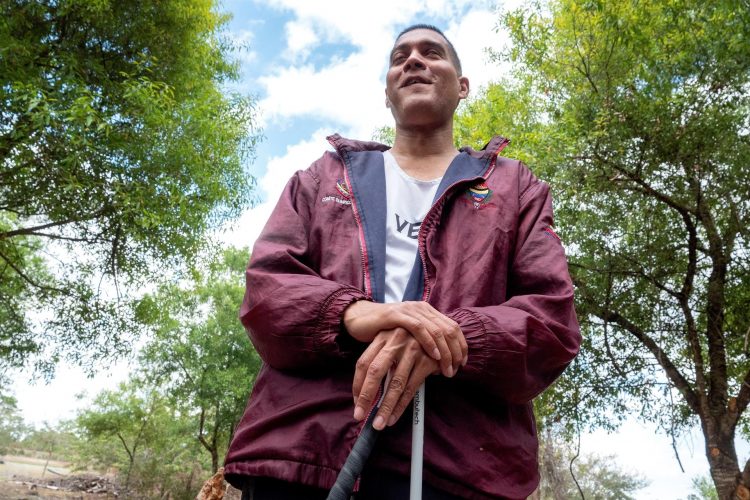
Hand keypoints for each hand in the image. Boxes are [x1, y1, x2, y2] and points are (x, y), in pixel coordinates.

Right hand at [343, 300, 467, 376]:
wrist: (359, 319)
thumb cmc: (384, 331)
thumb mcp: (409, 336)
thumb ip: (424, 342)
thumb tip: (442, 362)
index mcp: (427, 311)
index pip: (452, 327)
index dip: (461, 345)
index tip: (463, 363)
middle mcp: (421, 308)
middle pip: (448, 329)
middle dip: (455, 352)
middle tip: (456, 370)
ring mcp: (409, 310)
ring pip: (436, 330)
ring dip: (445, 352)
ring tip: (447, 369)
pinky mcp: (396, 315)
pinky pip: (418, 328)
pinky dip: (429, 342)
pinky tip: (434, 356)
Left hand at [352, 328, 439, 429]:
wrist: (441, 335)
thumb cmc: (412, 343)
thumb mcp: (394, 344)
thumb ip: (381, 361)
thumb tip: (366, 392)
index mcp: (383, 337)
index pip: (364, 362)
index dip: (357, 384)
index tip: (356, 402)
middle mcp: (396, 341)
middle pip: (375, 371)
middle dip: (366, 396)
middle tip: (359, 415)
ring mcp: (412, 350)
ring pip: (395, 384)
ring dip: (385, 407)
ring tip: (379, 423)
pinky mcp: (427, 360)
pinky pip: (411, 388)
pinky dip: (401, 406)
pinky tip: (394, 416)